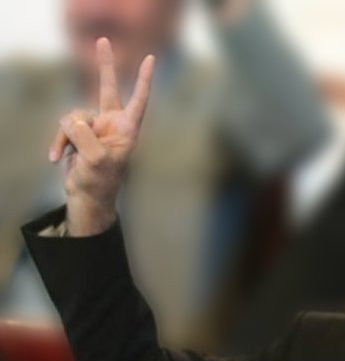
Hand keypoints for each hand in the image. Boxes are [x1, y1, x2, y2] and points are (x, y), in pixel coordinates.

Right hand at [49, 38, 154, 235]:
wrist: (87, 197)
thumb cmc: (100, 182)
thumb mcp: (96, 159)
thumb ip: (84, 134)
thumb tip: (72, 119)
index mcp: (128, 130)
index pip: (138, 100)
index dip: (143, 80)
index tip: (150, 59)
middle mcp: (113, 124)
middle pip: (107, 88)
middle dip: (104, 65)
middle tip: (103, 40)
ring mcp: (95, 127)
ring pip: (73, 115)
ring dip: (67, 135)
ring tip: (71, 156)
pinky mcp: (78, 133)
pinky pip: (62, 127)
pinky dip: (57, 142)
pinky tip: (55, 158)